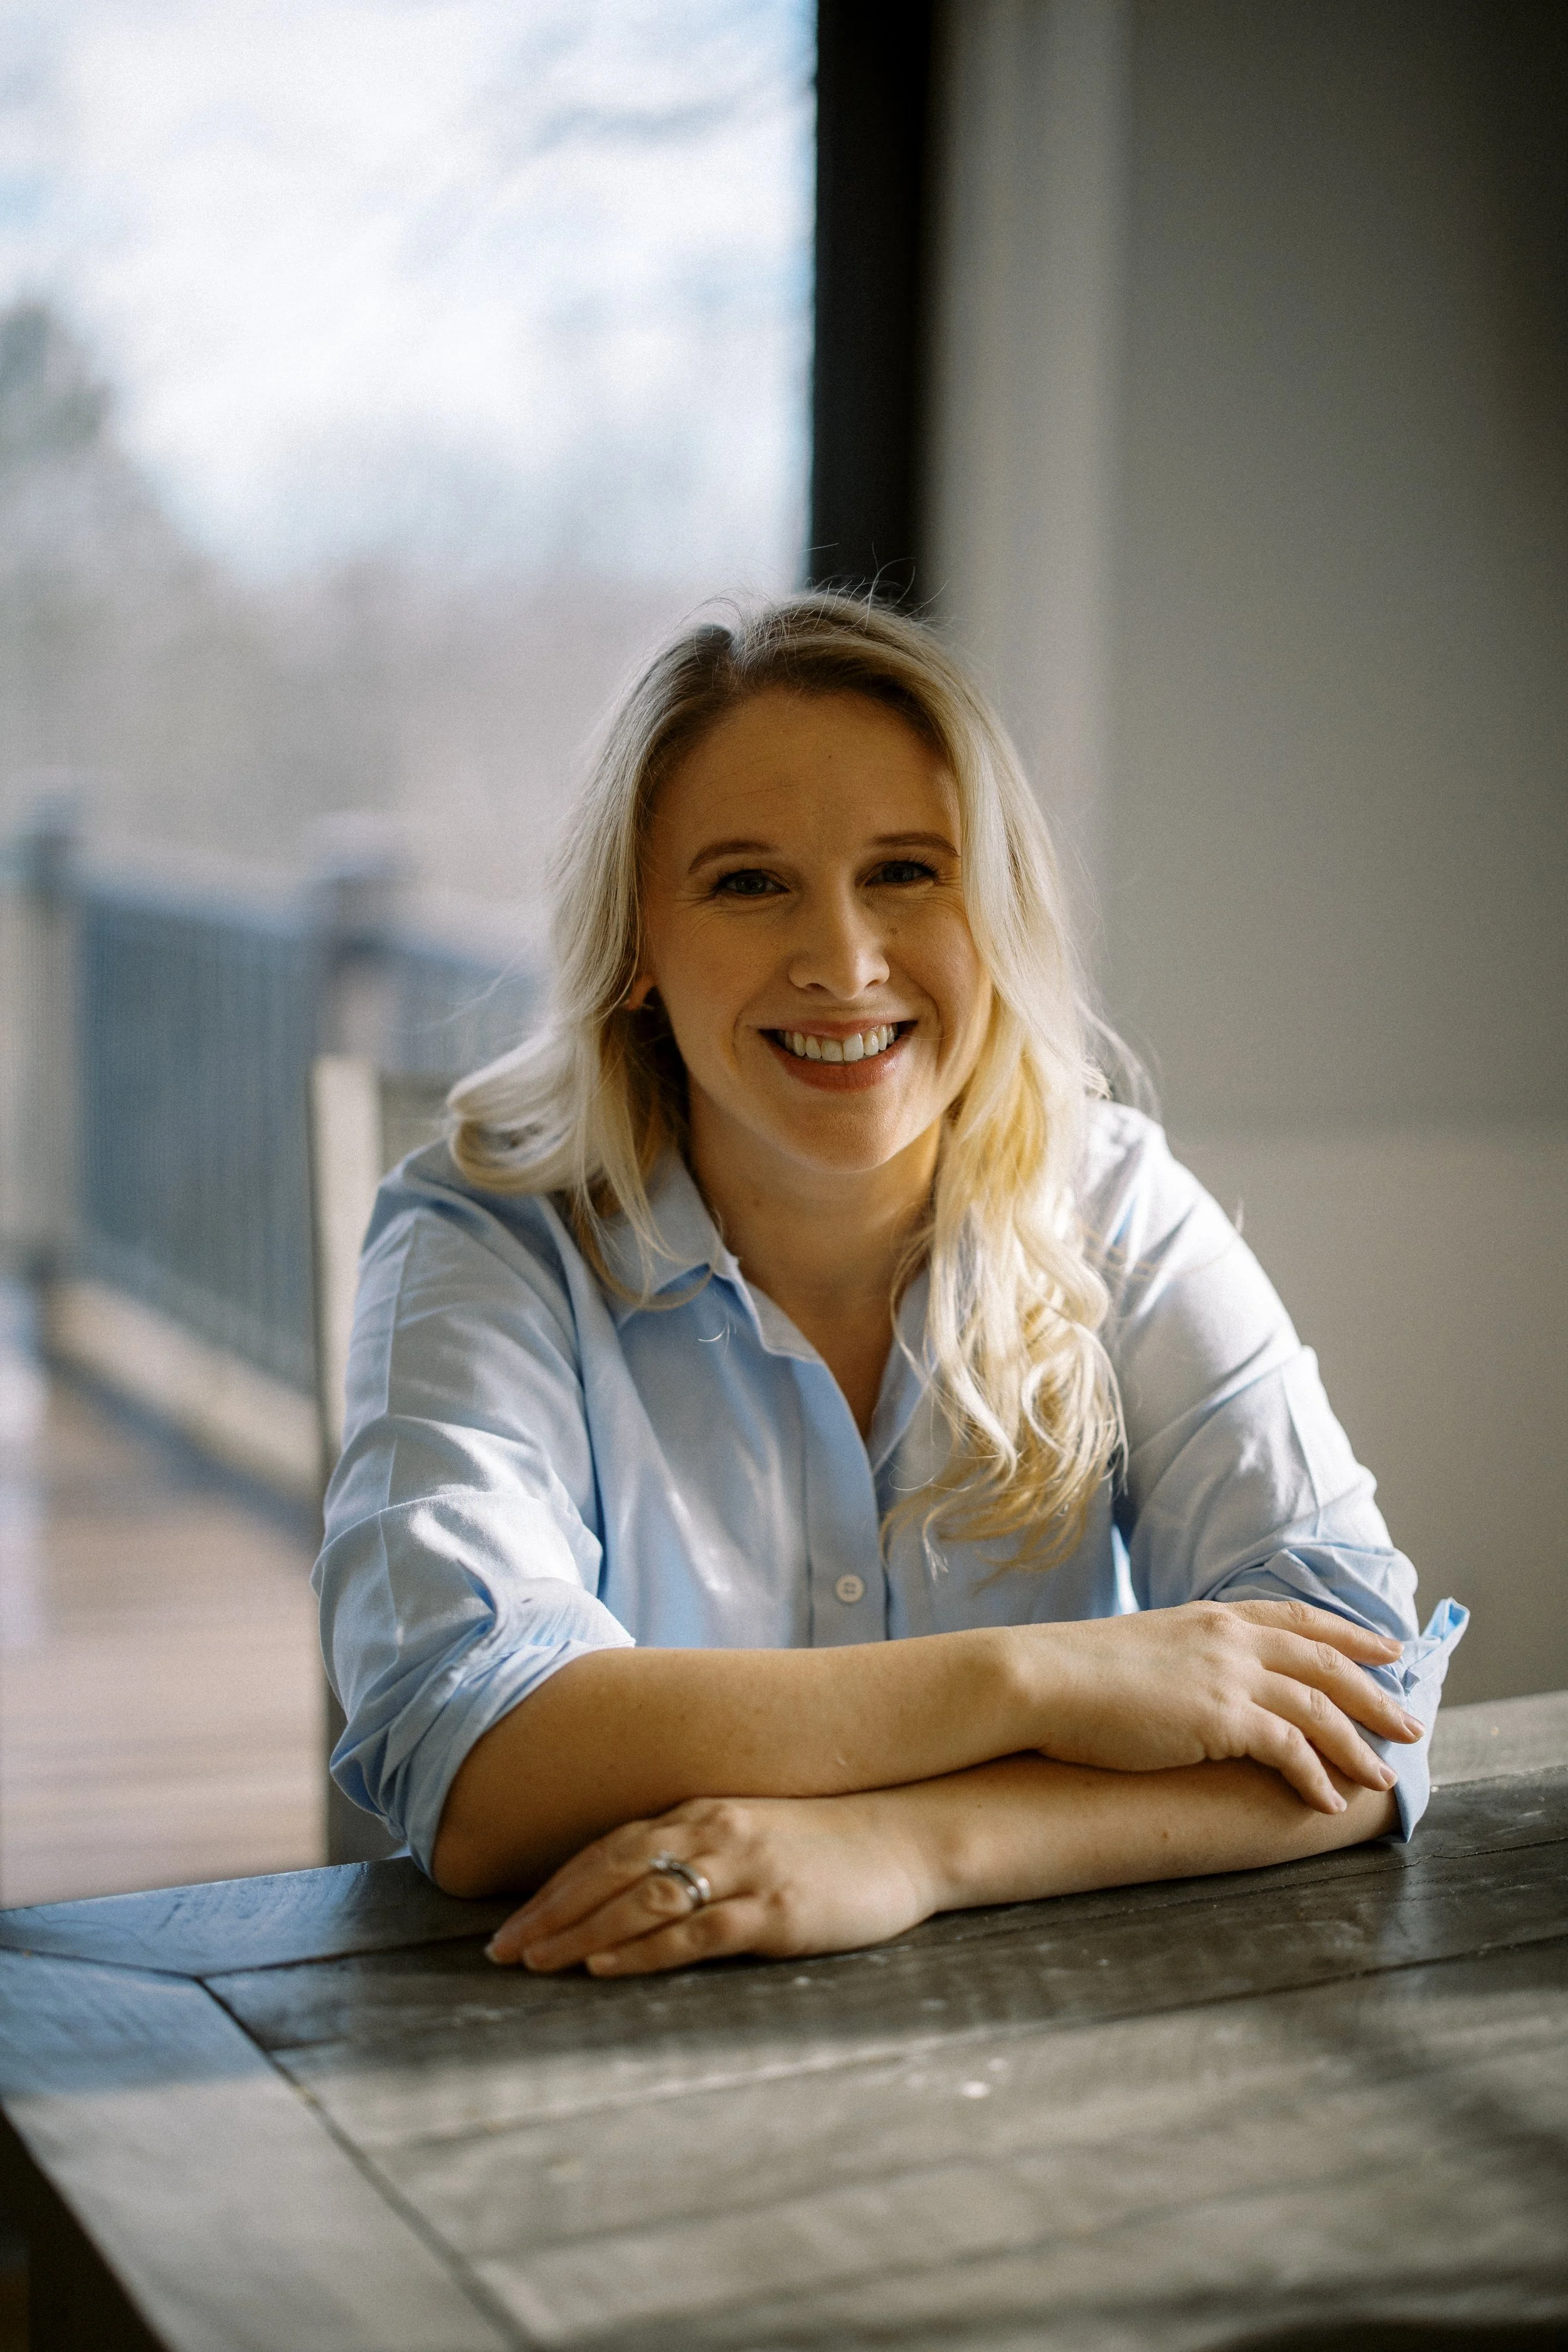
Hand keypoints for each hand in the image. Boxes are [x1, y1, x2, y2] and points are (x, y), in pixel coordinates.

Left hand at [485, 1792, 934, 1977]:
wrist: (910, 1836)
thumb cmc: (828, 1839)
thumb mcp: (752, 1829)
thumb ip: (698, 1845)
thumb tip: (637, 1881)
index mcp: (701, 1810)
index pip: (608, 1849)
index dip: (555, 1888)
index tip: (511, 1923)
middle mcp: (713, 1831)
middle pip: (609, 1872)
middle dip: (549, 1913)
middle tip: (500, 1952)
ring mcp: (744, 1868)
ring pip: (641, 1900)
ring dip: (580, 1933)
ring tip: (535, 1963)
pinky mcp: (774, 1910)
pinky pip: (695, 1930)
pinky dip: (643, 1950)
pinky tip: (606, 1967)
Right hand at [1022, 1598, 1420, 1813]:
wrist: (1042, 1679)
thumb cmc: (1076, 1673)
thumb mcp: (1144, 1648)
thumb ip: (1184, 1656)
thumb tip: (1196, 1681)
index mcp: (1213, 1616)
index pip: (1299, 1618)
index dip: (1350, 1634)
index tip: (1389, 1648)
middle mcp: (1231, 1638)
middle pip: (1326, 1662)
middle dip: (1376, 1693)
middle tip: (1412, 1721)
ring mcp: (1230, 1676)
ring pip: (1320, 1708)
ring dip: (1359, 1744)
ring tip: (1386, 1777)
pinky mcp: (1222, 1719)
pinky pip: (1290, 1750)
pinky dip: (1317, 1776)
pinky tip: (1330, 1802)